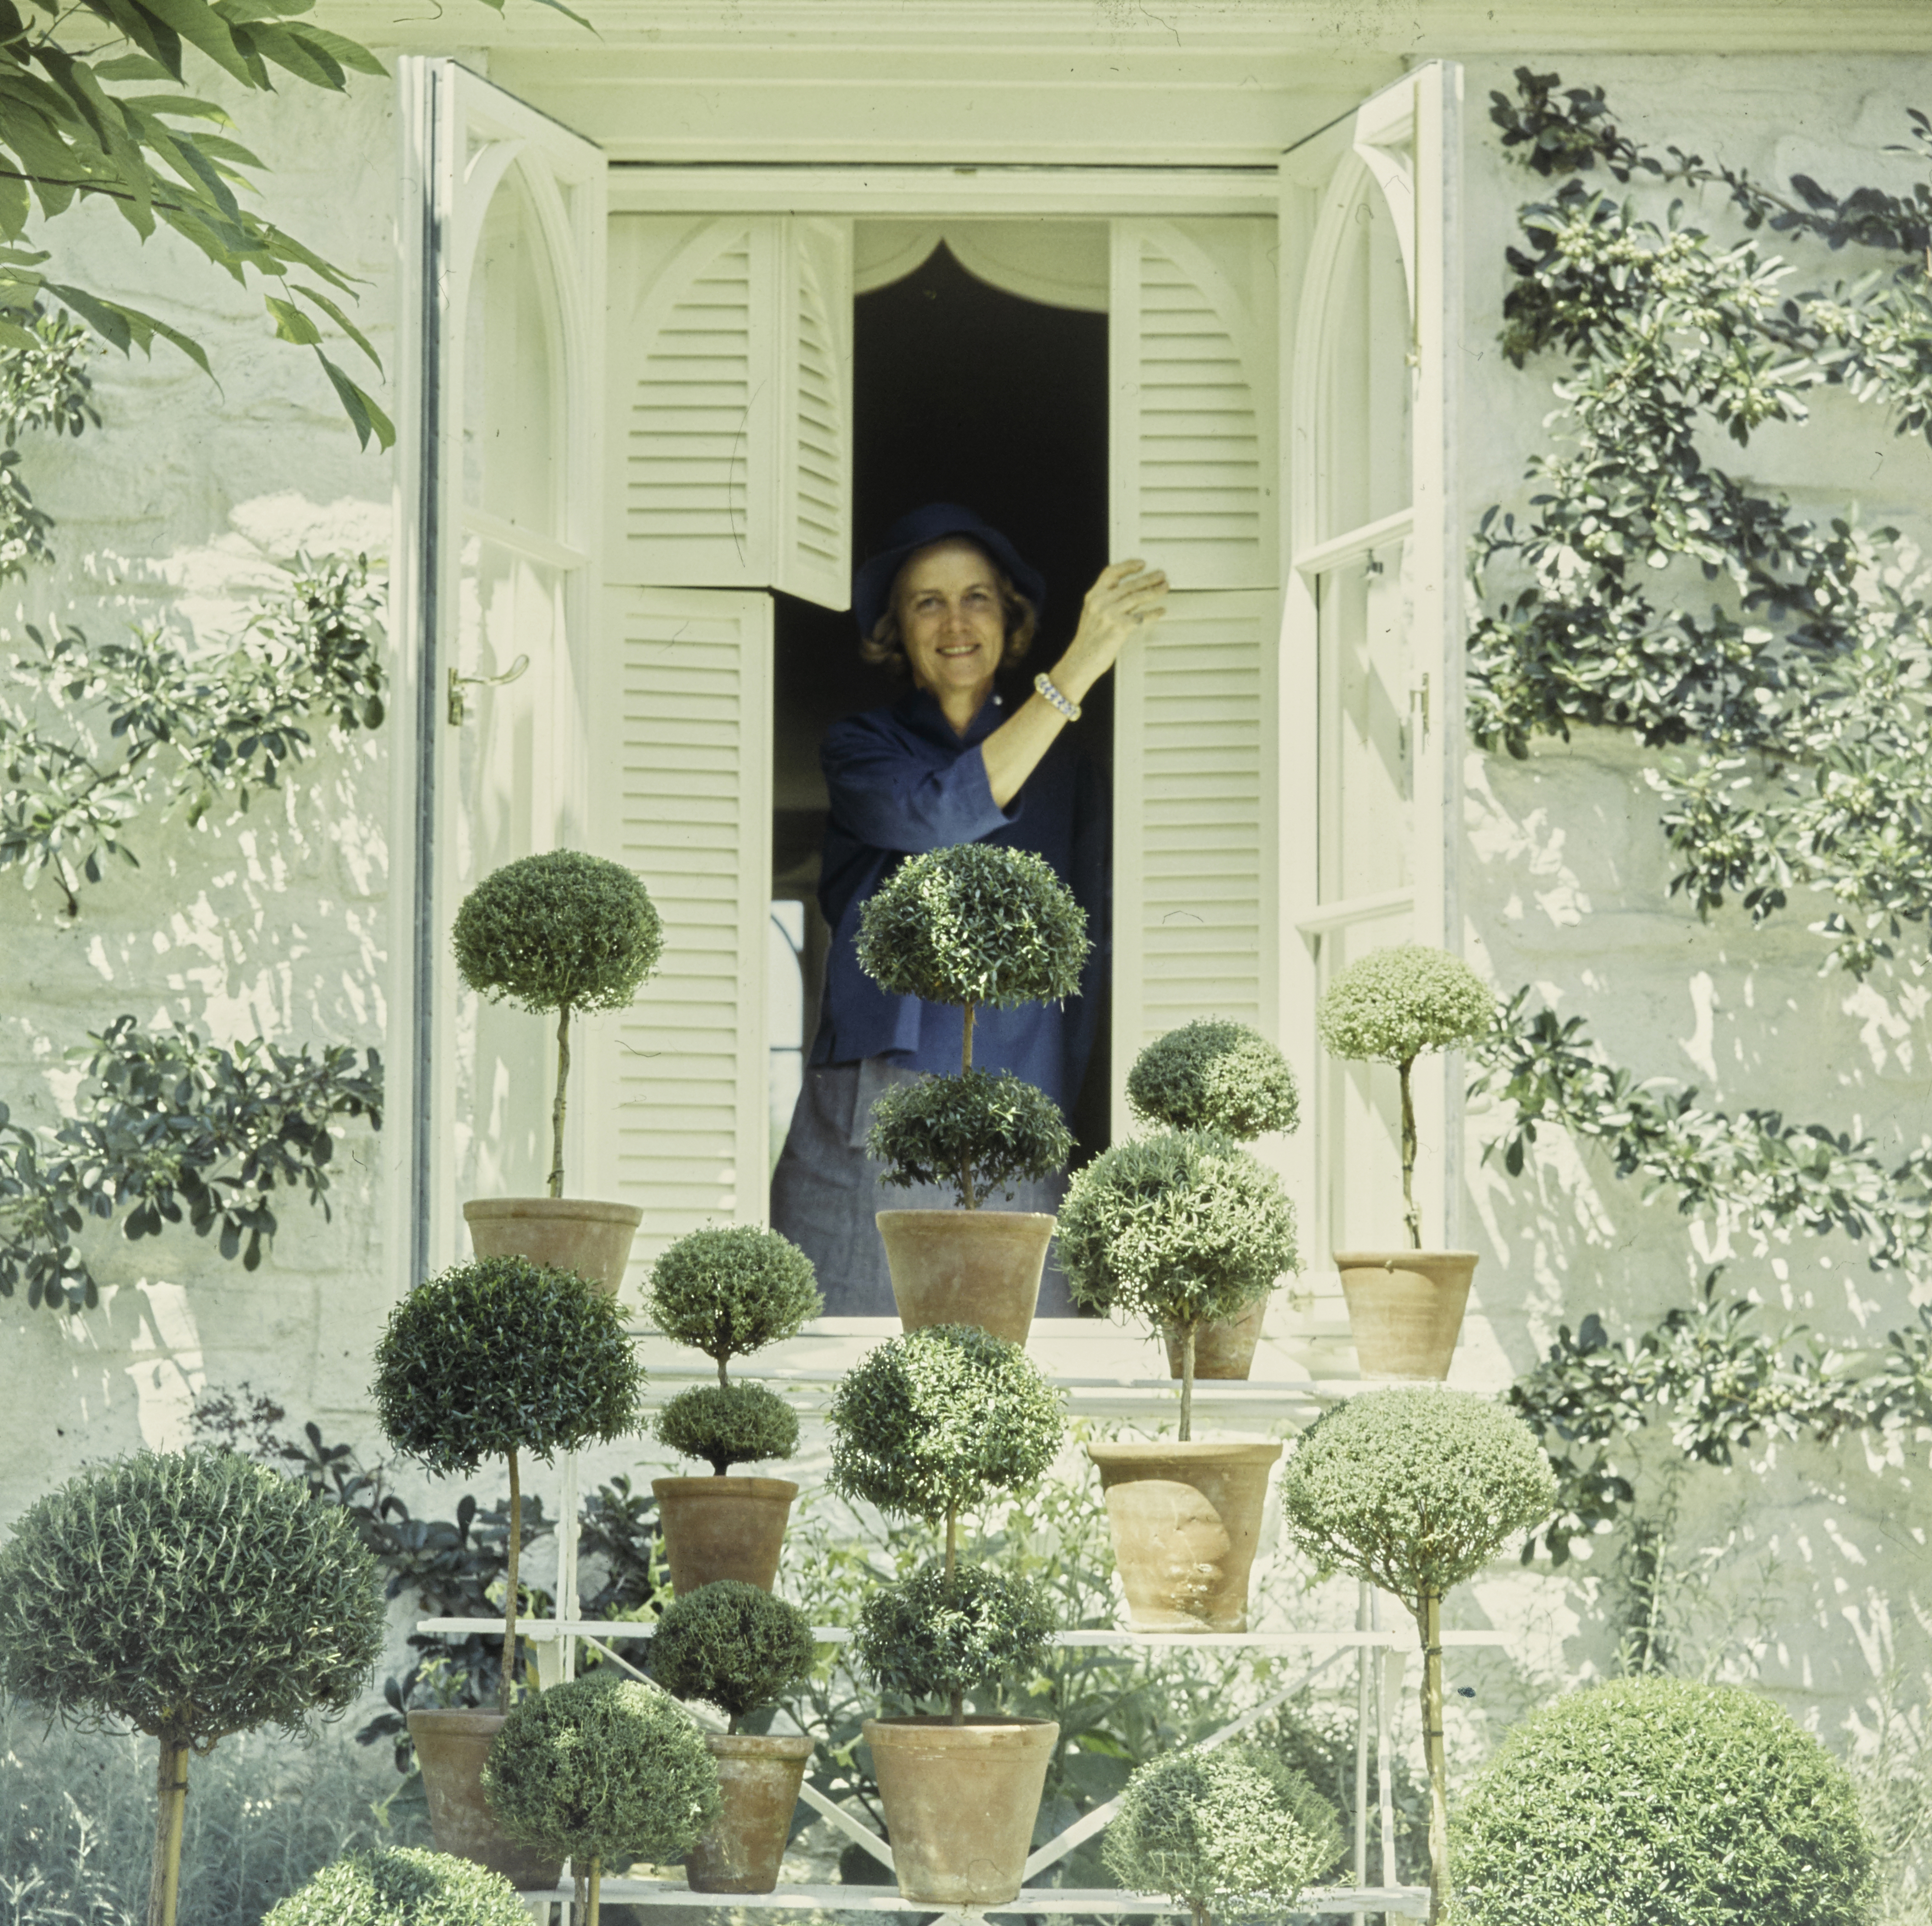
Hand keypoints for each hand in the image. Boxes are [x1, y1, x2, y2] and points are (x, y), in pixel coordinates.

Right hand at [1053, 560, 1167, 702]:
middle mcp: (1100, 602)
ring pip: (1137, 597)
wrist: (1080, 662)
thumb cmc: (1088, 642)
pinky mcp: (1119, 627)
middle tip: (1161, 575)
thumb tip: (1128, 593)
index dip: (1127, 566)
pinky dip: (1153, 613)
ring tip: (1165, 587)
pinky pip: (1141, 616)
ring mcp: (1109, 614)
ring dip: (1154, 591)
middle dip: (1148, 578)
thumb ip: (1105, 602)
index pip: (1110, 573)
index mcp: (1093, 597)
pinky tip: (1161, 611)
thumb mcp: (1092, 615)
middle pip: (1129, 584)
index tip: (1141, 564)